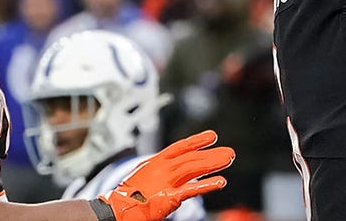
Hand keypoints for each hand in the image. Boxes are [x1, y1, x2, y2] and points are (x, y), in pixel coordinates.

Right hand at [100, 130, 234, 220]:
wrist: (115, 209)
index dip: (197, 141)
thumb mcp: (145, 175)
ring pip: (194, 168)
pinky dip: (207, 184)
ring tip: (229, 160)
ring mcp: (166, 182)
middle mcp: (162, 169)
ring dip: (213, 164)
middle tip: (230, 153)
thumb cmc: (128, 194)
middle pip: (192, 158)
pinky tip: (221, 181)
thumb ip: (163, 170)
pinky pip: (191, 189)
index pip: (180, 147)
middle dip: (212, 154)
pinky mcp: (169, 197)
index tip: (212, 136)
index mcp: (156, 162)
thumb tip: (182, 169)